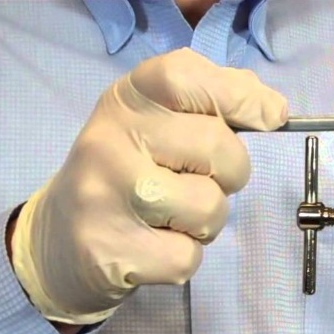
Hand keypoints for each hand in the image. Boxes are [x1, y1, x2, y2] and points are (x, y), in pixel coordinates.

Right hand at [11, 47, 287, 324]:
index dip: (239, 95)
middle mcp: (109, 141)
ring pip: (208, 207)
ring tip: (175, 217)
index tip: (270, 117)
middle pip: (216, 147)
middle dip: (232, 172)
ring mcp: (105, 197)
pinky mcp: (109, 251)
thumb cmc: (127, 173)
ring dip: (208, 220)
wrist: (59, 240)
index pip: (186, 77)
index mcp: (126, 100)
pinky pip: (187, 256)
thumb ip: (213, 101)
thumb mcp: (156, 122)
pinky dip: (184, 257)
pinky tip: (156, 246)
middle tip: (205, 181)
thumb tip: (273, 109)